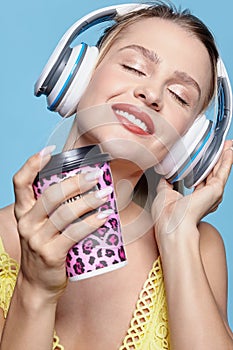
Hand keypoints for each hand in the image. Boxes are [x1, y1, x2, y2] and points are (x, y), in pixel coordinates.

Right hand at [13, 147, 111, 300]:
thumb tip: (82, 186)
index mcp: (22, 212)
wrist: (38, 284)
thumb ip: (53, 209)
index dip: (32, 164)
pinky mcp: (51, 254)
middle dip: (74, 182)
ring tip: (104, 194)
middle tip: (94, 176)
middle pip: (50, 195)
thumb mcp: (41, 226)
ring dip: (88, 201)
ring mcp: (37, 239)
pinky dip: (92, 222)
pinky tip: (105, 216)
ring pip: (64, 213)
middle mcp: (26, 223)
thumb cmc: (45, 249)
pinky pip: (74, 233)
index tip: (49, 151)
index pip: (20, 182)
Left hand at [151, 140, 232, 240]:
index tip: (204, 160)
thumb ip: (166, 184)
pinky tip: (229, 150)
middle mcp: (206, 198)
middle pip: (213, 174)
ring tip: (227, 145)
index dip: (203, 170)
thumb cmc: (166, 217)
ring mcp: (212, 195)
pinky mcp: (215, 190)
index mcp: (194, 201)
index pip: (201, 181)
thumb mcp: (164, 195)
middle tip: (221, 147)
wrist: (172, 226)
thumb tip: (165, 176)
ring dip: (224, 157)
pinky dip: (227, 160)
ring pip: (219, 171)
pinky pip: (223, 172)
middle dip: (216, 160)